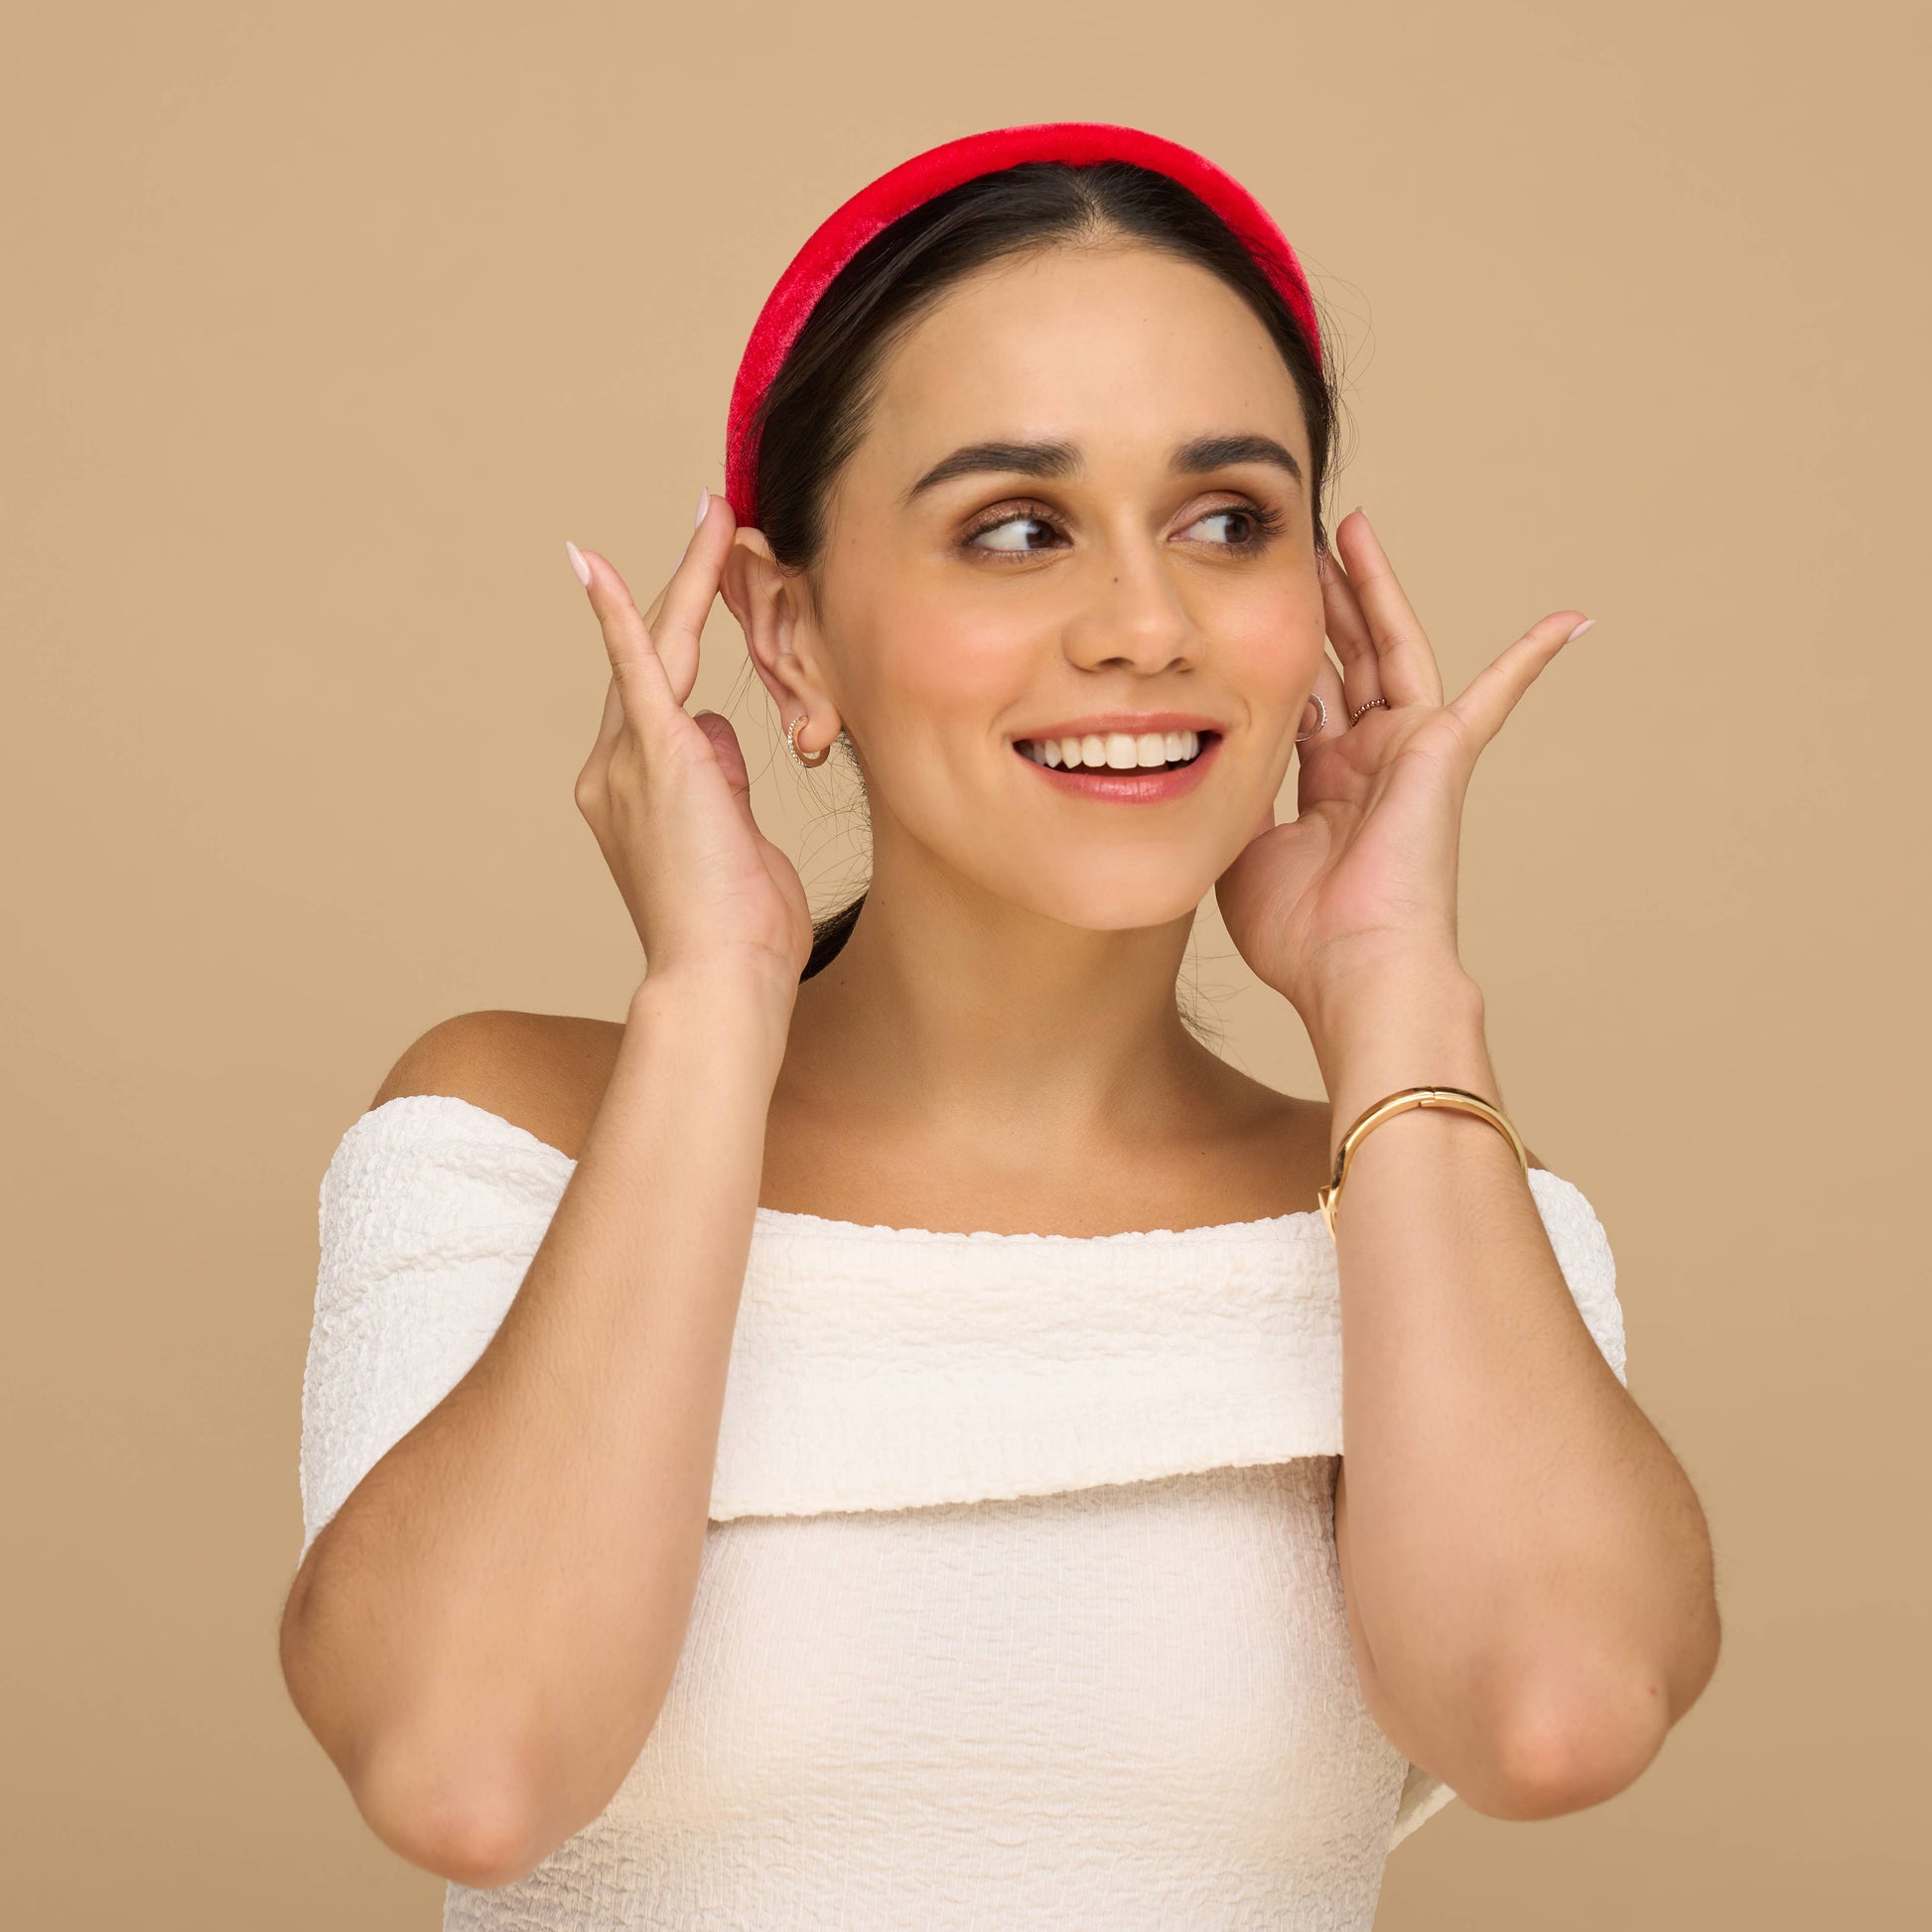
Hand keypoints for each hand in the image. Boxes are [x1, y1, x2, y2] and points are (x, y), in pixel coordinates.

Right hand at [569, 493, 812, 993]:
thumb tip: (718, 741)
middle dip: (683, 588)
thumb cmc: (740, 935)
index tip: (701, 595)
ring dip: (689, 578)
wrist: (719, 978)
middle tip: (716, 522)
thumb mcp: (736, 846)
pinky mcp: (655, 756)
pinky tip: (593, 562)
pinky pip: (636, 669)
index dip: (678, 642)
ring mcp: (626, 762)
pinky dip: (617, 613)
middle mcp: (612, 771)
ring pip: (657, 649)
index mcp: (631, 795)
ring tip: (719, 517)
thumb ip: (722, 789)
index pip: (661, 701)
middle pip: (650, 659)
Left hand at [1214, 508, 1591, 1031]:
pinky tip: (1571, 618)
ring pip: (1391, 649)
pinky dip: (1531, 659)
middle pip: (1345, 659)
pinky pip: (1496, 695)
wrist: (1353, 966)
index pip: (1305, 698)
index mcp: (1327, 785)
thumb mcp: (1242, 851)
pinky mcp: (1445, 752)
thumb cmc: (1301, 933)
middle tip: (1303, 544)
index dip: (1282, 653)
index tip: (1255, 608)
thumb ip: (1236, 795)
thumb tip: (1205, 758)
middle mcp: (1370, 761)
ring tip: (1351, 529)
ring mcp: (1409, 753)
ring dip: (1375, 589)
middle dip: (1324, 601)